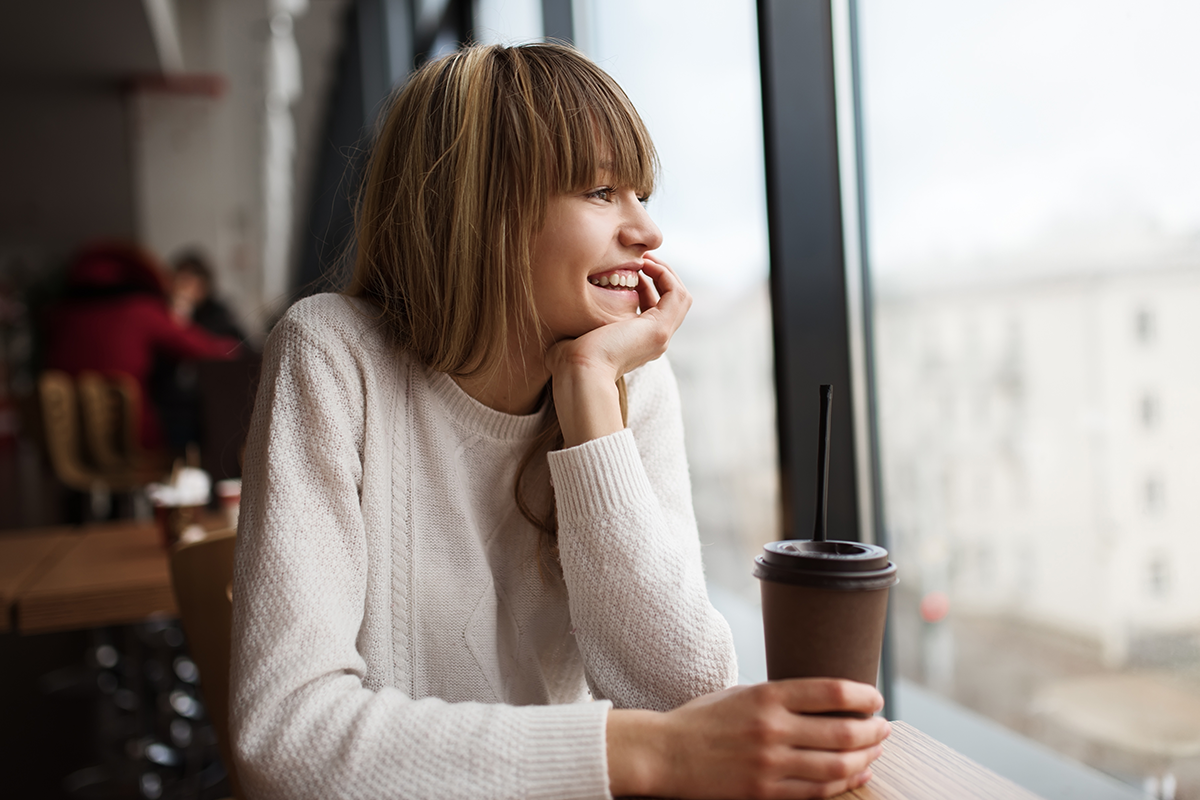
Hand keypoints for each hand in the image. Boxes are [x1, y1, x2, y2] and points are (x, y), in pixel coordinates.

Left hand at [545, 255, 691, 446]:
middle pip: (671, 303)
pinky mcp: (659, 329)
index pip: (652, 310)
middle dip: (659, 276)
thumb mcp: (575, 338)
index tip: (626, 270)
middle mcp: (653, 342)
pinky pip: (676, 295)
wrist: (578, 373)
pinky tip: (645, 265)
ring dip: (666, 273)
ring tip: (646, 258)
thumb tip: (561, 326)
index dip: (644, 287)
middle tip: (641, 258)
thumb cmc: (569, 361)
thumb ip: (575, 327)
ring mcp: (660, 337)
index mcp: (637, 344)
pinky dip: (665, 276)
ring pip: (679, 298)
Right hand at [608, 679, 890, 798]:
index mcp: (766, 695)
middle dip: (873, 730)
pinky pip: (816, 792)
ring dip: (864, 758)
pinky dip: (843, 783)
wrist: (665, 754)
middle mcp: (772, 728)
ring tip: (874, 752)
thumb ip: (779, 697)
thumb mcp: (741, 693)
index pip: (830, 691)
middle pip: (843, 730)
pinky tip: (855, 775)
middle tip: (884, 728)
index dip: (863, 695)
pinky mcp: (764, 792)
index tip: (876, 698)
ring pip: (836, 765)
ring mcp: (770, 763)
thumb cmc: (702, 720)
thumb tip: (824, 700)